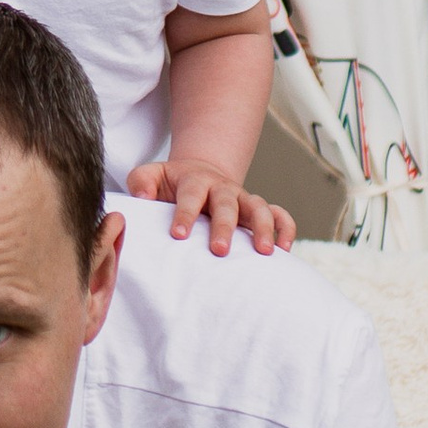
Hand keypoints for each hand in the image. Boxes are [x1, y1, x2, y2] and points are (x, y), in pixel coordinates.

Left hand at [125, 159, 295, 255]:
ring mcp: (244, 199)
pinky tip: (285, 250)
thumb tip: (141, 198)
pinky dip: (286, 228)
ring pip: (259, 208)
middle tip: (219, 250)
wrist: (200, 174)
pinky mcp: (259, 211)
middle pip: (226, 204)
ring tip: (264, 252)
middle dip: (224, 226)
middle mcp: (223, 189)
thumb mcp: (152, 176)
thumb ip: (142, 182)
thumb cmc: (171, 184)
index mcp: (195, 181)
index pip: (190, 196)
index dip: (185, 214)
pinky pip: (280, 215)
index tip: (178, 235)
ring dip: (263, 228)